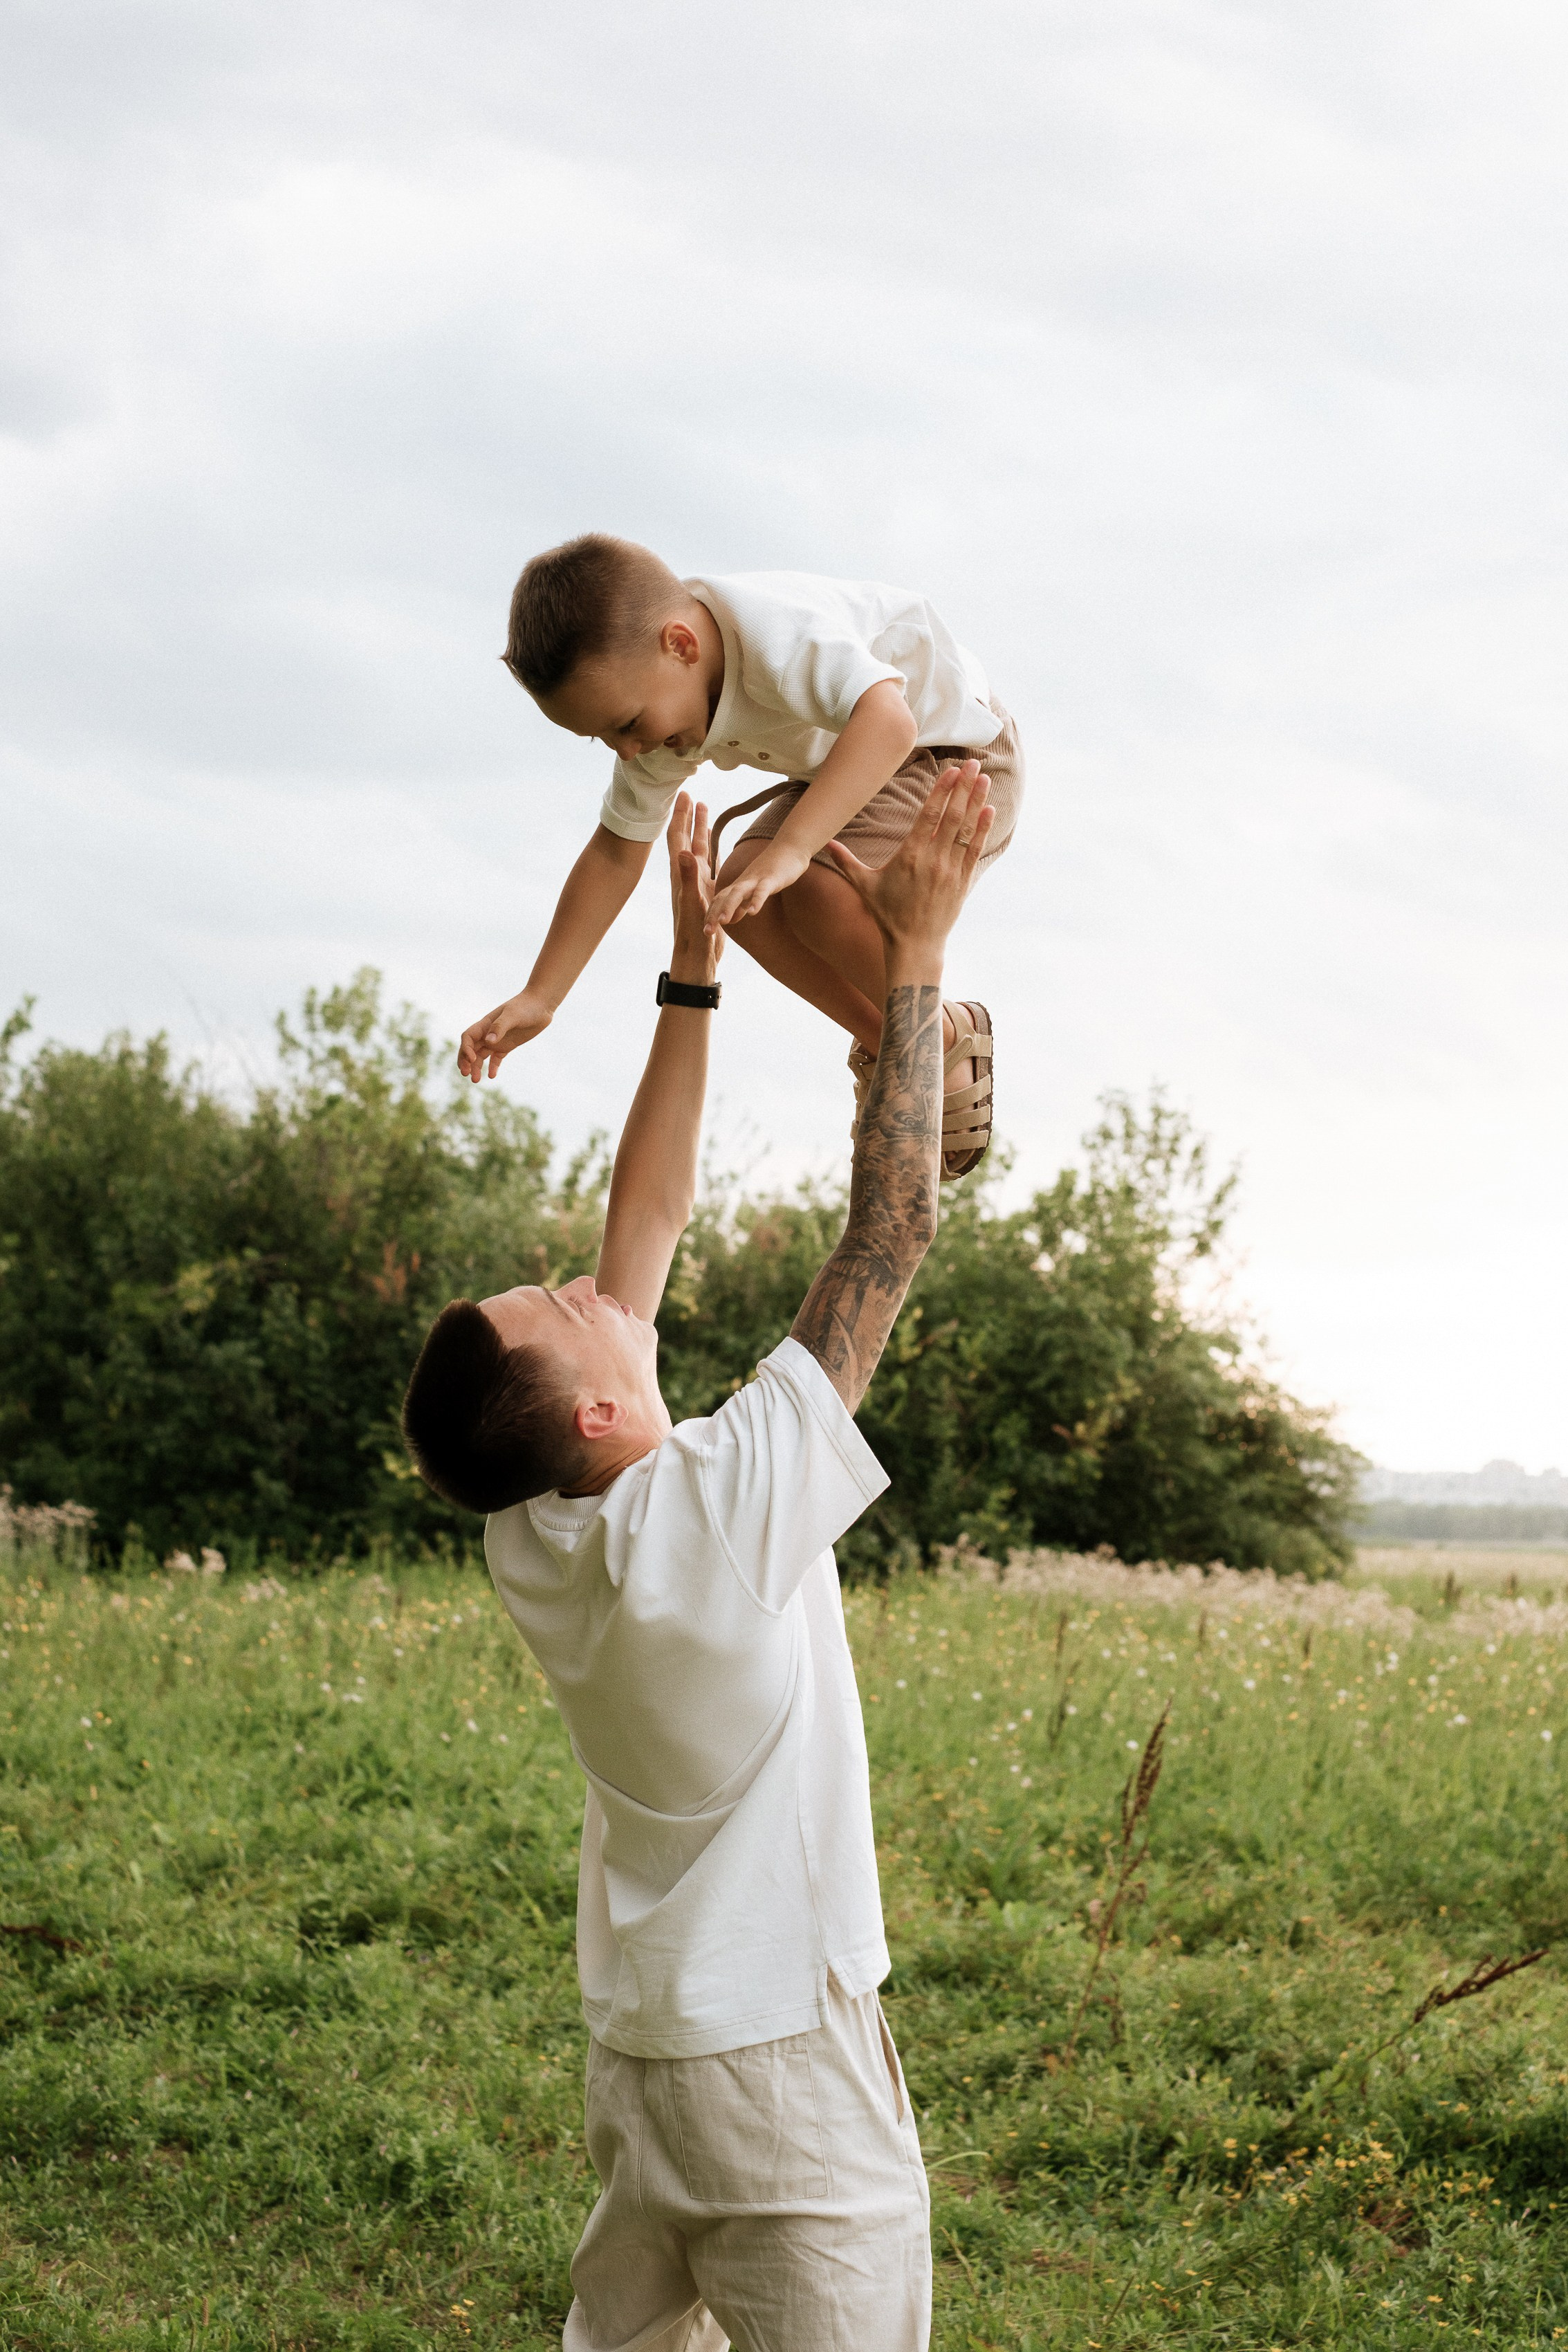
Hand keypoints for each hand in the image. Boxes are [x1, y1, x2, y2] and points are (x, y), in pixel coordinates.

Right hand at [457, 987, 553, 1081]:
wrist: (541, 1006)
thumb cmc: (525, 1006)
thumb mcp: (512, 1015)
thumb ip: (500, 1027)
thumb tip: (488, 1041)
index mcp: (485, 1024)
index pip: (468, 1038)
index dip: (466, 1049)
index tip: (472, 1060)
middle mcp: (488, 1033)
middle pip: (471, 1049)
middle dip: (465, 1061)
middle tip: (466, 1074)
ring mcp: (497, 1040)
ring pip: (481, 1056)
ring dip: (476, 1068)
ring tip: (476, 1080)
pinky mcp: (507, 1046)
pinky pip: (496, 1058)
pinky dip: (492, 1067)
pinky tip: (492, 1076)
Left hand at [666, 793, 723, 984]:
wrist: (695, 958)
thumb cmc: (692, 935)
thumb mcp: (692, 903)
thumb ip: (688, 878)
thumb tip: (684, 850)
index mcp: (682, 875)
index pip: (678, 838)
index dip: (679, 816)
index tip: (683, 793)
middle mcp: (687, 876)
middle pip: (687, 839)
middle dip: (688, 817)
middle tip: (690, 794)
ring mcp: (697, 885)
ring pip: (698, 850)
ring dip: (700, 830)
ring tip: (703, 810)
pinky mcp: (707, 894)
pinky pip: (708, 866)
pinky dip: (710, 852)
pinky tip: (713, 848)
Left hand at [704, 840, 808, 934]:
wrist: (790, 848)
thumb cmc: (772, 871)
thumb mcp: (754, 890)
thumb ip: (742, 904)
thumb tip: (732, 919)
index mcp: (738, 886)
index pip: (719, 901)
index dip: (711, 916)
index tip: (705, 932)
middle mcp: (743, 882)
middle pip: (724, 898)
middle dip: (714, 915)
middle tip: (706, 932)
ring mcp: (756, 879)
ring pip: (739, 893)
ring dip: (729, 906)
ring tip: (722, 922)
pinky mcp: (771, 878)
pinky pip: (762, 890)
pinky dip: (756, 900)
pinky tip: (753, 912)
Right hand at [827, 761, 992, 957]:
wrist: (914, 945)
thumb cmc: (887, 915)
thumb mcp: (864, 886)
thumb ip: (846, 861)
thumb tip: (824, 843)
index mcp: (909, 855)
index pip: (929, 815)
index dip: (942, 791)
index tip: (951, 771)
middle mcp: (932, 860)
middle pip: (951, 816)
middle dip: (963, 787)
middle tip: (972, 763)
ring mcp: (950, 871)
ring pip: (966, 829)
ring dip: (976, 801)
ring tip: (983, 778)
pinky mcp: (963, 882)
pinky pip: (975, 850)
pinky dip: (982, 829)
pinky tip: (989, 809)